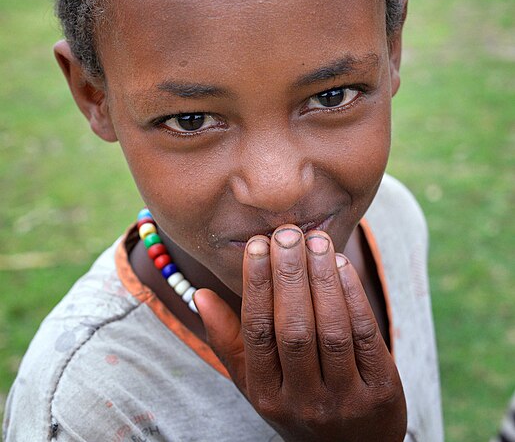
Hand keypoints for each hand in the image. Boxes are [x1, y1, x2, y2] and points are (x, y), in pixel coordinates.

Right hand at [194, 225, 406, 441]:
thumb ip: (229, 340)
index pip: (257, 333)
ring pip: (331, 329)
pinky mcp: (383, 393)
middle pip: (293, 329)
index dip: (256, 285)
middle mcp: (303, 401)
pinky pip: (366, 336)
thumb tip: (200, 295)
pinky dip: (354, 296)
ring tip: (316, 239)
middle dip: (290, 275)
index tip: (258, 244)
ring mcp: (345, 400)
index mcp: (266, 394)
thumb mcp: (256, 381)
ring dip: (323, 279)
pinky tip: (342, 265)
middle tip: (287, 233)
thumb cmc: (296, 402)